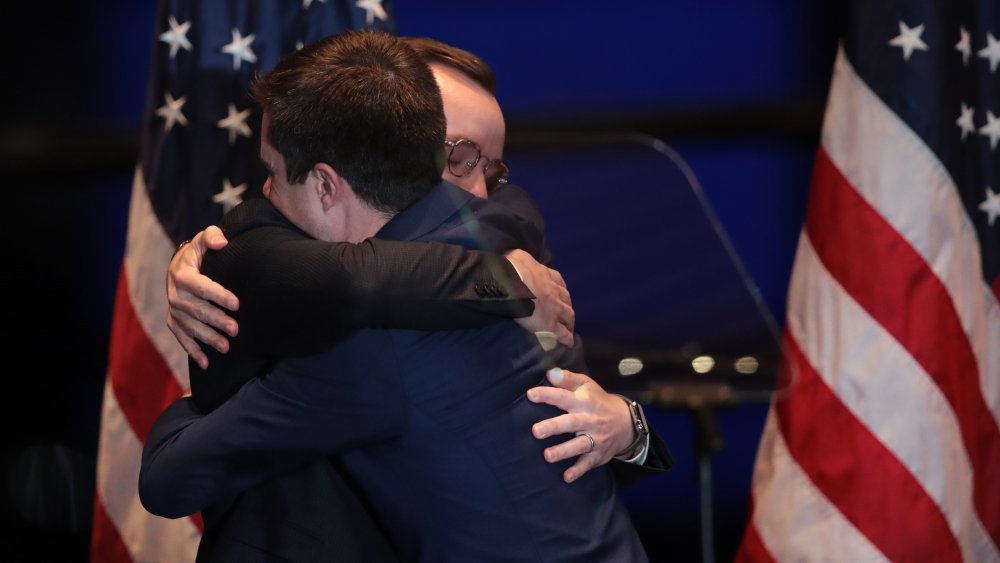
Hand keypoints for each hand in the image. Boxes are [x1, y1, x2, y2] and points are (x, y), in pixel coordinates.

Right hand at [166, 226, 238, 369]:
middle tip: (236, 329)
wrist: (180, 267)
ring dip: (208, 338)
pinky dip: (193, 351)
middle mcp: (174, 294)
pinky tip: (206, 363)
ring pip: (191, 327)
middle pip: (197, 310)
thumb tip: (222, 242)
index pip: (201, 286)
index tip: (237, 304)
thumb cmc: (199, 254)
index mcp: (182, 274)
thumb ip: (212, 237)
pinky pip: (182, 338)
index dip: (218, 295)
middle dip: (217, 321)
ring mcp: (173, 310)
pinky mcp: (173, 322)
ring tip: (226, 347)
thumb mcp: (204, 240)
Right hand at [504, 249, 574, 347]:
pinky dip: (567, 338)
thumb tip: (517, 257)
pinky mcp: (550, 325)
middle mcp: (554, 291)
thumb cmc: (511, 269)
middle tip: (565, 311)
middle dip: (567, 304)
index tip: (559, 292)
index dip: (559, 287)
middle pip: (566, 298)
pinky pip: (562, 333)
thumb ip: (522, 259)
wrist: (510, 285)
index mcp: (546, 275)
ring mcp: (555, 308)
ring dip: (570, 320)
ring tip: (569, 326)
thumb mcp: (518, 257)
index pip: (557, 281)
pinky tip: (569, 343)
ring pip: (568, 315)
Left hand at [526, 368, 634, 482]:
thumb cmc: (598, 401)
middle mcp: (590, 420)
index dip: (548, 395)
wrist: (626, 423)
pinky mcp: (598, 455)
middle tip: (536, 431)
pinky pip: (588, 464)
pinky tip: (566, 477)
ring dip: (563, 451)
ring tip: (547, 456)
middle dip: (554, 427)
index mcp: (585, 401)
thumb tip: (549, 373)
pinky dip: (578, 471)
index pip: (564, 397)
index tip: (530, 395)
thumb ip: (567, 379)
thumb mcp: (586, 385)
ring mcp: (596, 438)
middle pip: (571, 423)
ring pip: (579, 445)